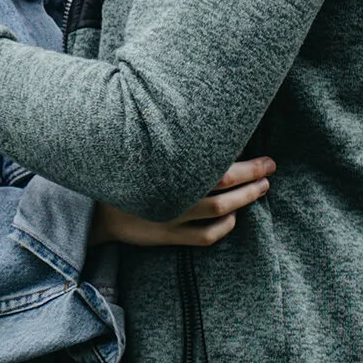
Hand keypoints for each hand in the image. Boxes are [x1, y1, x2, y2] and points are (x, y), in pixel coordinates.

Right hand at [92, 158, 273, 249]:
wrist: (92, 208)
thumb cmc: (122, 170)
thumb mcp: (142, 149)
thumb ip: (172, 141)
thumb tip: (207, 125)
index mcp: (166, 166)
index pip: (216, 162)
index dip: (246, 163)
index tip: (266, 158)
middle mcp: (171, 191)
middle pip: (223, 182)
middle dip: (252, 176)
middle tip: (270, 168)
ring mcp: (171, 216)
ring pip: (220, 210)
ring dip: (245, 199)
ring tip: (261, 188)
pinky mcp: (167, 236)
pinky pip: (206, 236)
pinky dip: (225, 226)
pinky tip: (234, 217)